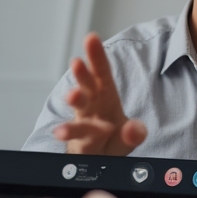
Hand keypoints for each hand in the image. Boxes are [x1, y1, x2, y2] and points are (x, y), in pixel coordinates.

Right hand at [54, 33, 147, 154]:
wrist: (99, 160)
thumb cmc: (113, 140)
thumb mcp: (131, 136)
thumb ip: (135, 132)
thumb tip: (135, 129)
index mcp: (107, 98)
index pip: (102, 74)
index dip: (97, 57)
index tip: (91, 37)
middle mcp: (93, 106)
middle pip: (88, 87)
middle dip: (83, 75)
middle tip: (77, 63)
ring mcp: (84, 122)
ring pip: (80, 109)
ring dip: (76, 101)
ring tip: (72, 95)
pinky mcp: (79, 140)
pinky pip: (76, 135)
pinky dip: (70, 132)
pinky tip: (60, 131)